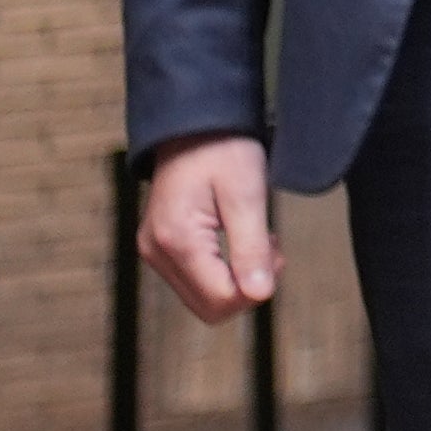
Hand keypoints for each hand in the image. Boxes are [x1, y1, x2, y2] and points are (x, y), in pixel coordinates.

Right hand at [139, 136, 280, 323]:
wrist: (195, 123)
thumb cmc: (223, 149)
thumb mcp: (246, 194)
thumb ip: (252, 248)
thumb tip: (260, 294)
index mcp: (177, 240)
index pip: (221, 299)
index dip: (256, 286)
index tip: (275, 252)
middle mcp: (157, 252)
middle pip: (210, 307)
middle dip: (247, 287)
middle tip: (270, 247)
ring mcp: (155, 251)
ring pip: (203, 298)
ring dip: (237, 279)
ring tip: (257, 239)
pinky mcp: (160, 248)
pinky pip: (195, 280)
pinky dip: (222, 270)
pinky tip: (239, 240)